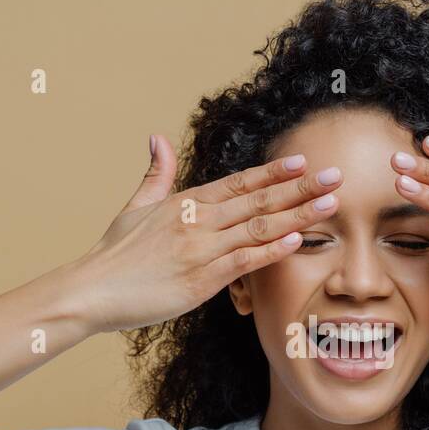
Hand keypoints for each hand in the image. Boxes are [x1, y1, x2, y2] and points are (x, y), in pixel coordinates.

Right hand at [69, 134, 343, 333]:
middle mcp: (197, 221)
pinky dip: (272, 250)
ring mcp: (200, 249)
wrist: (92, 291)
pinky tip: (298, 239)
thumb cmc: (114, 254)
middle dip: (300, 187)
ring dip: (298, 214)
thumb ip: (156, 174)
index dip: (273, 172)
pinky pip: (244, 261)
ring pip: (258, 227)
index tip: (302, 161)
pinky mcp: (201, 280)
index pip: (239, 182)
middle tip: (336, 176)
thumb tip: (157, 138)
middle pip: (258, 200)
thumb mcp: (135, 206)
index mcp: (185, 202)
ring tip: (330, 204)